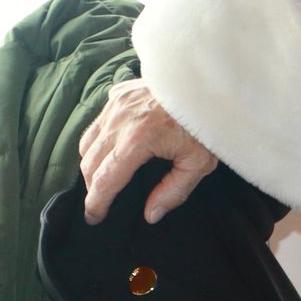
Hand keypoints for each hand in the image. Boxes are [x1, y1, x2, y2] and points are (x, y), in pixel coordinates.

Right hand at [79, 78, 217, 224]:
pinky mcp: (119, 94)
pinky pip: (98, 123)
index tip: (93, 217)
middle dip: (92, 187)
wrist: (213, 83)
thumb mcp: (199, 162)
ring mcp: (117, 104)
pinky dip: (98, 140)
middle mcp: (120, 119)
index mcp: (138, 138)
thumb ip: (174, 190)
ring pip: (87, 142)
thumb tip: (150, 214)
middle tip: (100, 202)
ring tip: (104, 179)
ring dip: (92, 164)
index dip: (96, 202)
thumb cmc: (208, 122)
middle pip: (90, 163)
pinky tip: (112, 149)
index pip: (105, 179)